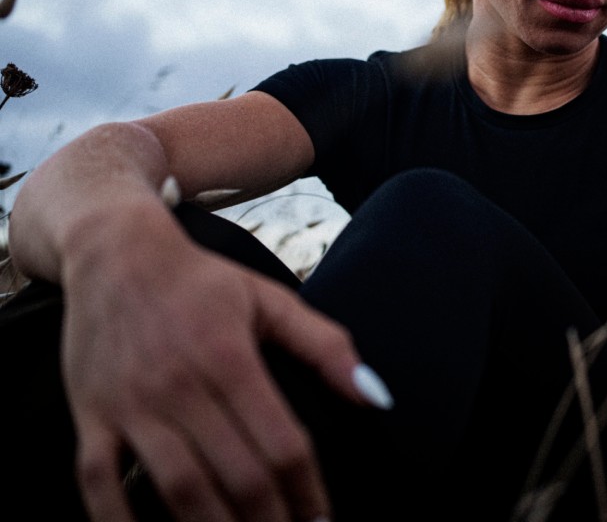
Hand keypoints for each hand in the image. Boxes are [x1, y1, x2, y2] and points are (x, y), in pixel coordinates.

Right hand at [60, 221, 373, 521]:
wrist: (114, 253)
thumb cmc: (200, 282)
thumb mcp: (270, 299)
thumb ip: (326, 346)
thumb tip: (374, 394)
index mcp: (230, 357)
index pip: (281, 443)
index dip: (306, 490)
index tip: (320, 518)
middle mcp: (180, 385)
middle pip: (236, 475)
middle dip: (270, 519)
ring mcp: (131, 404)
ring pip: (177, 488)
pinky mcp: (90, 417)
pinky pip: (96, 483)